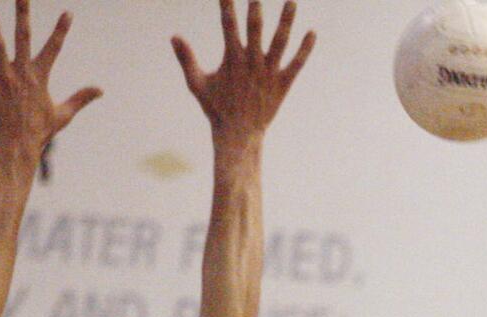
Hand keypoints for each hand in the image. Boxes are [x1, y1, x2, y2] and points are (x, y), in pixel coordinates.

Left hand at [0, 0, 101, 160]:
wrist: (18, 147)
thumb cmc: (40, 132)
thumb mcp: (63, 114)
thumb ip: (80, 98)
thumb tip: (100, 90)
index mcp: (40, 77)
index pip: (54, 48)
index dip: (61, 30)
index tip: (68, 13)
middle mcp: (22, 74)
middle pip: (23, 37)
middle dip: (23, 15)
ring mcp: (4, 79)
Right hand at [172, 0, 315, 151]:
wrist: (239, 134)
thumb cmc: (216, 109)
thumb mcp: (197, 83)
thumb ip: (186, 59)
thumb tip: (174, 36)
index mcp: (232, 58)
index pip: (228, 24)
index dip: (227, 5)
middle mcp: (252, 62)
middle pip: (255, 28)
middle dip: (256, 8)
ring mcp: (269, 73)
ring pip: (280, 41)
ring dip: (287, 21)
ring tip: (292, 1)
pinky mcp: (283, 84)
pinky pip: (297, 63)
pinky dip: (305, 48)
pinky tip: (312, 33)